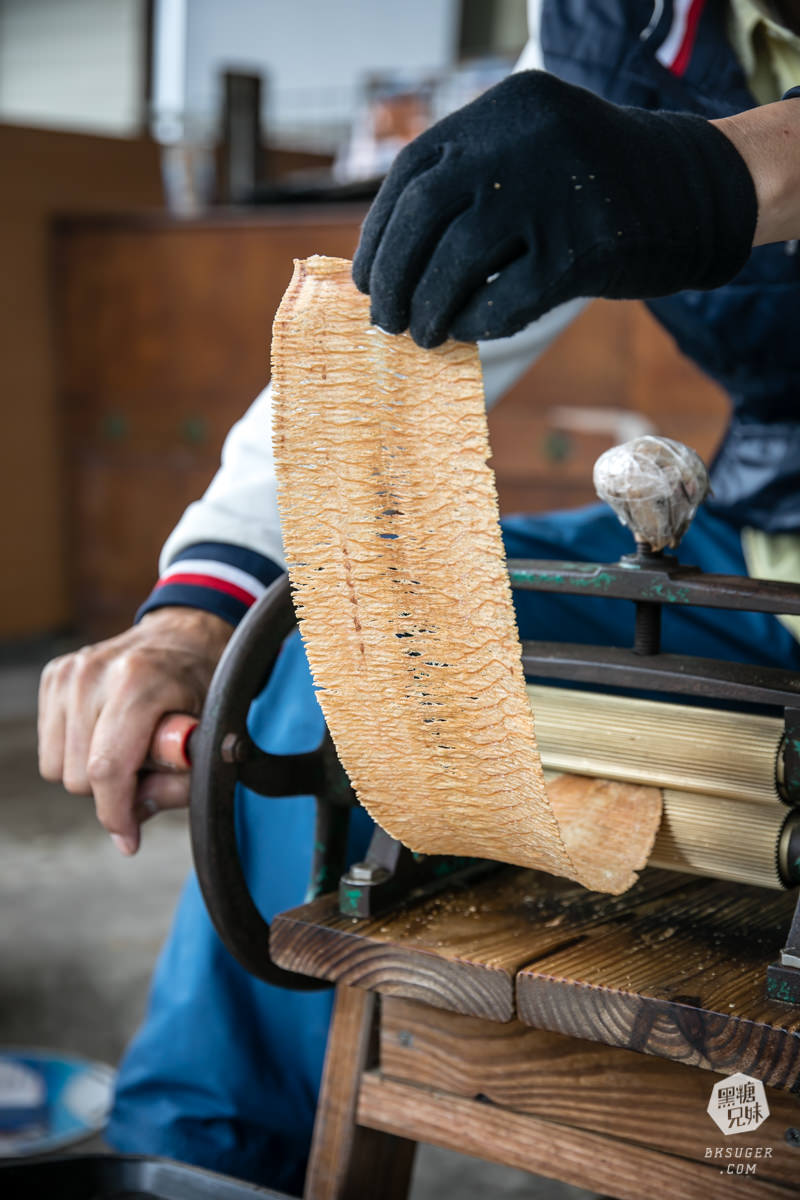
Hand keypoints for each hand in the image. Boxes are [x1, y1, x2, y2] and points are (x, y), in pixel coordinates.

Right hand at [38, 607, 231, 854]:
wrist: (184, 636)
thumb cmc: (202, 685)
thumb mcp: (209, 735)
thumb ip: (179, 783)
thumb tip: (130, 825)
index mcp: (139, 680)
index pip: (107, 768)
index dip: (116, 814)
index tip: (129, 839)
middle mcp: (94, 672)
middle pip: (79, 777)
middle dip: (114, 789)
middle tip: (149, 769)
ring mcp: (69, 671)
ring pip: (57, 768)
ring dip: (94, 773)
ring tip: (130, 748)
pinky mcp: (53, 676)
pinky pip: (50, 749)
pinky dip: (79, 754)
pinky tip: (109, 733)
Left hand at [353, 70, 757, 348]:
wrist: (697, 191)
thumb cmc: (597, 184)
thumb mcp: (534, 152)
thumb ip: (472, 181)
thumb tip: (391, 253)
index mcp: (506, 109)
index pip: (414, 173)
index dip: (379, 232)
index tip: (366, 275)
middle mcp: (526, 142)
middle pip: (424, 217)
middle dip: (392, 276)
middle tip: (385, 318)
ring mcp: (556, 194)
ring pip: (456, 263)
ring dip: (427, 308)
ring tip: (422, 333)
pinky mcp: (583, 251)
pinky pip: (504, 300)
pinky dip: (476, 323)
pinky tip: (468, 332)